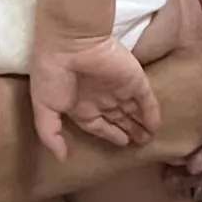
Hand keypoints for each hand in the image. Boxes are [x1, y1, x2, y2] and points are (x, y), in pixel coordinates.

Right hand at [33, 30, 159, 153]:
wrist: (70, 42)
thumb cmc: (52, 73)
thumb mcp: (44, 108)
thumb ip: (51, 135)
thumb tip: (60, 159)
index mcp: (79, 104)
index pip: (98, 124)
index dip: (110, 133)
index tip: (121, 143)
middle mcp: (100, 97)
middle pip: (118, 117)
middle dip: (128, 130)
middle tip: (140, 143)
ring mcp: (119, 88)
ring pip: (134, 110)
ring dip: (141, 124)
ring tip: (150, 138)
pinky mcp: (135, 81)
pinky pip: (147, 101)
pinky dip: (152, 114)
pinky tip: (157, 126)